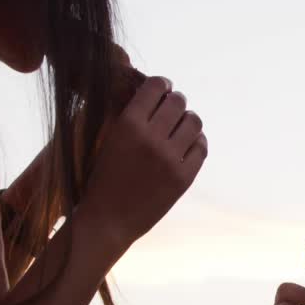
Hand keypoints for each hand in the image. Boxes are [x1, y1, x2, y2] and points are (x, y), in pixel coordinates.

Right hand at [77, 76, 206, 249]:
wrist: (108, 219)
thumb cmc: (103, 177)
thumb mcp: (109, 139)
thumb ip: (131, 116)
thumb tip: (156, 92)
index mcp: (127, 123)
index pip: (156, 86)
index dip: (163, 85)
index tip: (163, 90)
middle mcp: (151, 138)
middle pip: (178, 101)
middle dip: (175, 102)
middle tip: (171, 110)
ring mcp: (170, 159)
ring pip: (194, 121)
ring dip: (188, 120)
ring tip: (181, 127)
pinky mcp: (184, 178)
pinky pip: (201, 147)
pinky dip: (197, 141)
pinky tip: (188, 144)